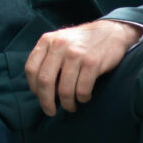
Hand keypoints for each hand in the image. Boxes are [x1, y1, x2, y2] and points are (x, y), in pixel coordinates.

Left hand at [24, 19, 141, 115]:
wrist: (110, 31)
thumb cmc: (81, 42)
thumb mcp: (59, 41)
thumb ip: (47, 58)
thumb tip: (39, 88)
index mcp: (47, 41)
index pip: (31, 68)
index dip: (33, 86)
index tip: (39, 96)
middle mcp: (59, 46)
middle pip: (45, 81)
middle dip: (46, 101)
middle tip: (50, 111)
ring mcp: (76, 54)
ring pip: (65, 89)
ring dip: (67, 103)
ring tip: (70, 106)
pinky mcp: (93, 63)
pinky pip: (83, 89)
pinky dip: (82, 98)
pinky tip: (84, 98)